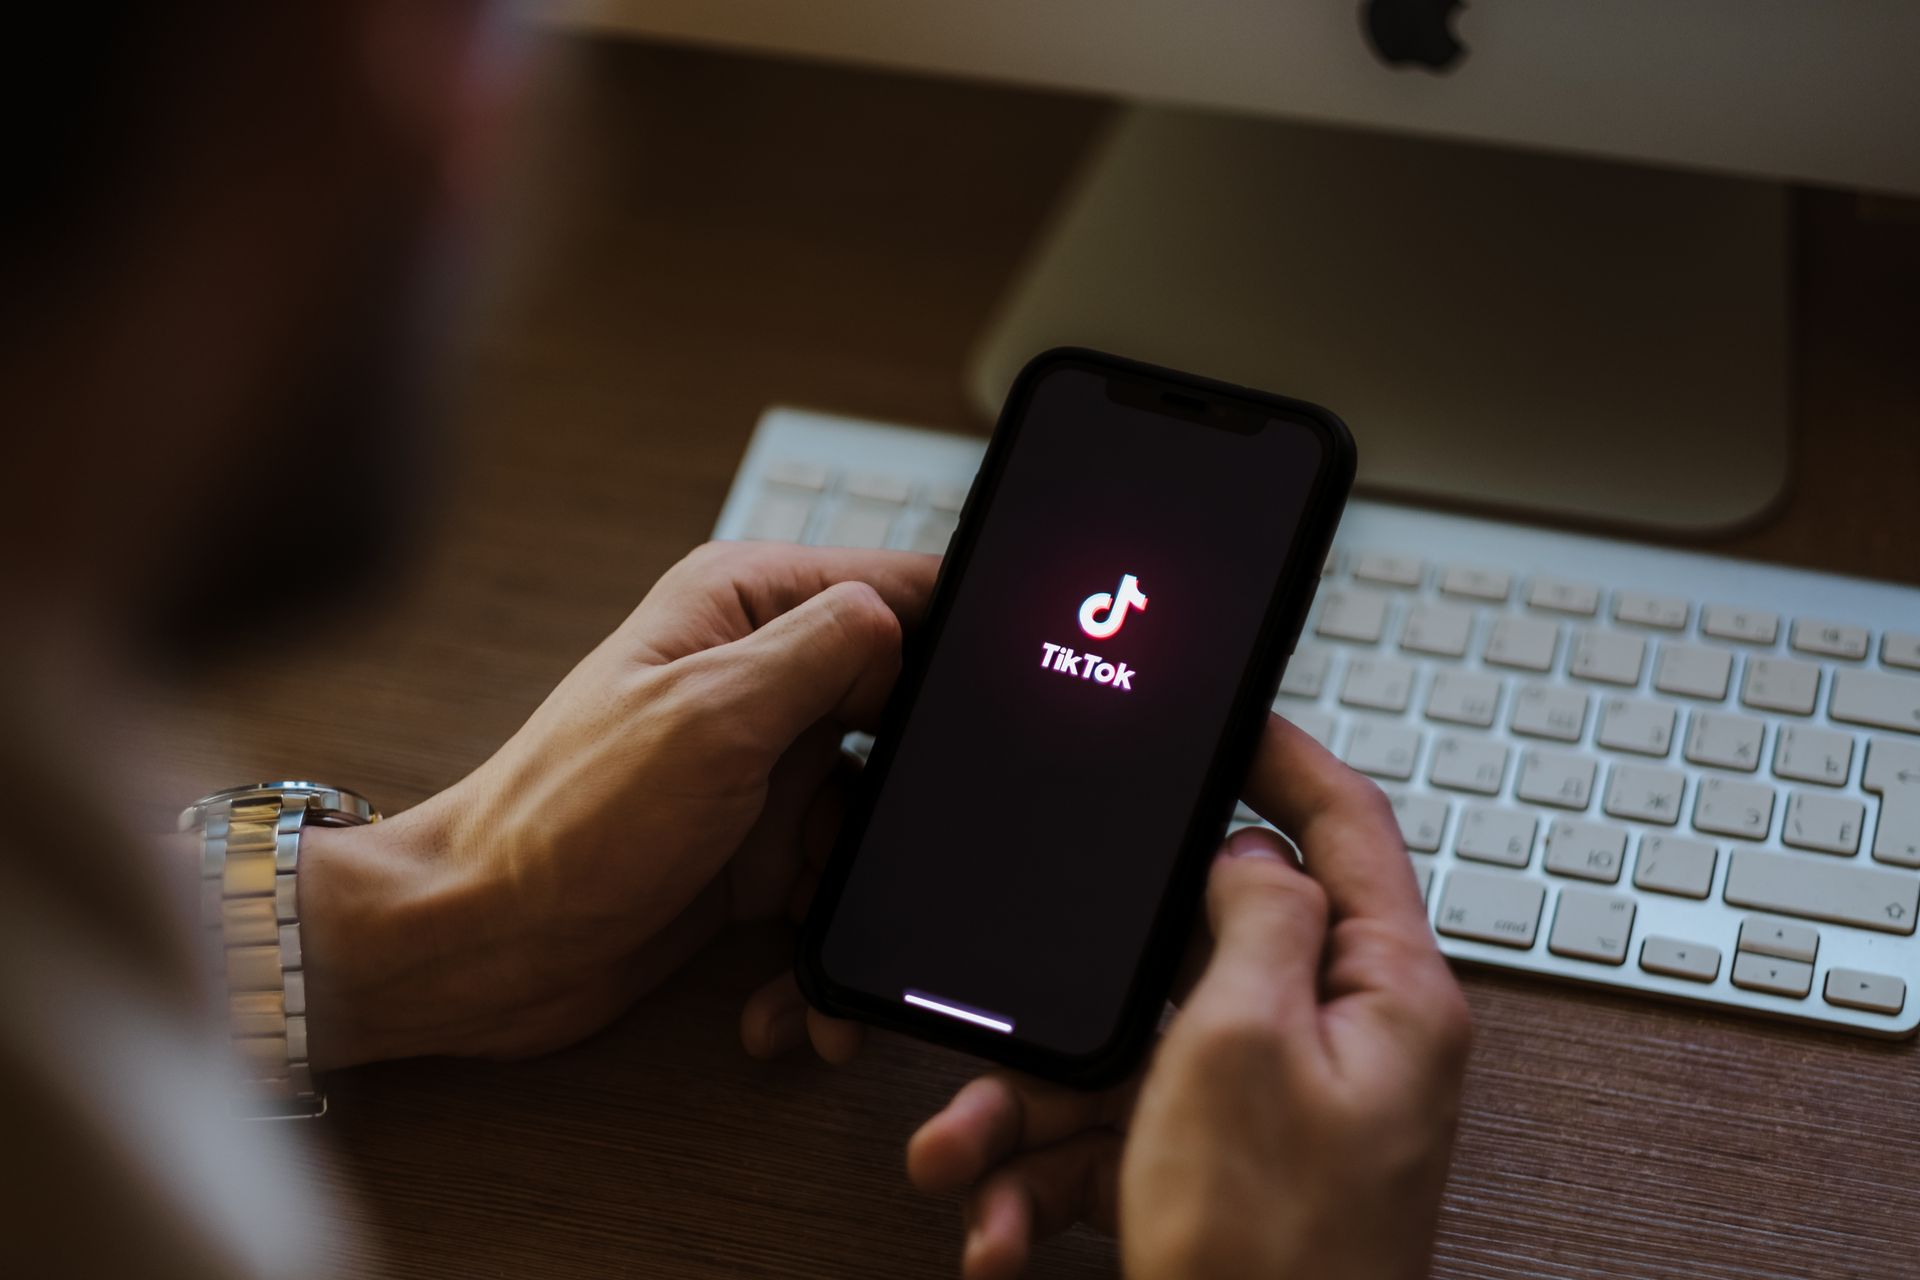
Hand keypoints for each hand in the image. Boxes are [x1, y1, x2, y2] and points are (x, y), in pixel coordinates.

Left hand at [293, 541, 937, 1069]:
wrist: (485, 947)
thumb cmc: (567, 820)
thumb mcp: (713, 715)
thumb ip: (823, 650)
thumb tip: (905, 614)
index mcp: (743, 609)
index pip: (891, 588)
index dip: (954, 642)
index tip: (999, 707)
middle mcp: (759, 678)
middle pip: (901, 711)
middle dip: (916, 792)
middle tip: (922, 849)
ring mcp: (761, 767)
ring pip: (876, 812)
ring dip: (865, 887)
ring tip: (830, 943)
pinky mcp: (757, 849)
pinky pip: (835, 882)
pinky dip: (826, 941)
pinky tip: (798, 992)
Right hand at [901, 717, 1469, 1279]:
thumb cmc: (1270, 1254)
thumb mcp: (1240, 1046)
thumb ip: (1253, 920)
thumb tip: (1250, 854)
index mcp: (1384, 995)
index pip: (1346, 827)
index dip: (1282, 754)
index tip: (1223, 714)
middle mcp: (1342, 1046)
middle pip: (1201, 953)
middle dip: (1085, 988)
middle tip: (1018, 994)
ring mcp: (1281, 1116)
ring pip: (1136, 1056)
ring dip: (1037, 1107)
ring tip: (962, 1155)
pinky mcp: (1223, 1177)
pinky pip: (1124, 1139)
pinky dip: (1053, 1178)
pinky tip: (1002, 1227)